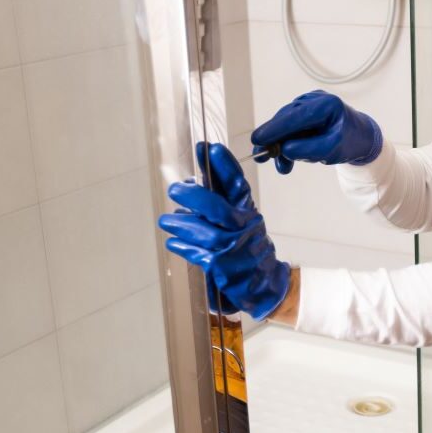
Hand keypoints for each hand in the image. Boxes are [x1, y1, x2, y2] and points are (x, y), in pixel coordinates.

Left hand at [158, 143, 290, 319]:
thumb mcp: (241, 221)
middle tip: (175, 189)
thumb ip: (220, 202)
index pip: (238, 186)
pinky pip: (200, 255)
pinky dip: (184, 247)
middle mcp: (245, 228)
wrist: (265, 284)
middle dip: (196, 196)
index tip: (210, 148)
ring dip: (182, 224)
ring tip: (166, 221)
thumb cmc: (247, 247)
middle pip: (219, 209)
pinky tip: (173, 242)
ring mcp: (235, 249)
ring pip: (206, 233)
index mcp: (248, 212)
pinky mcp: (224, 268)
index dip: (225, 166)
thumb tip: (192, 182)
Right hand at [250, 90, 382, 173]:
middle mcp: (315, 100)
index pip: (296, 117)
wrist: (359, 137)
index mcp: (327, 105)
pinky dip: (286, 143)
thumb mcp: (332, 150)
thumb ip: (308, 149)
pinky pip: (290, 128)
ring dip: (280, 145)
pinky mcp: (304, 112)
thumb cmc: (350, 142)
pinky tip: (285, 159)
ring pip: (286, 125)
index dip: (275, 128)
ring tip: (283, 167)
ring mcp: (308, 104)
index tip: (258, 139)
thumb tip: (284, 149)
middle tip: (260, 157)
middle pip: (287, 119)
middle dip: (273, 139)